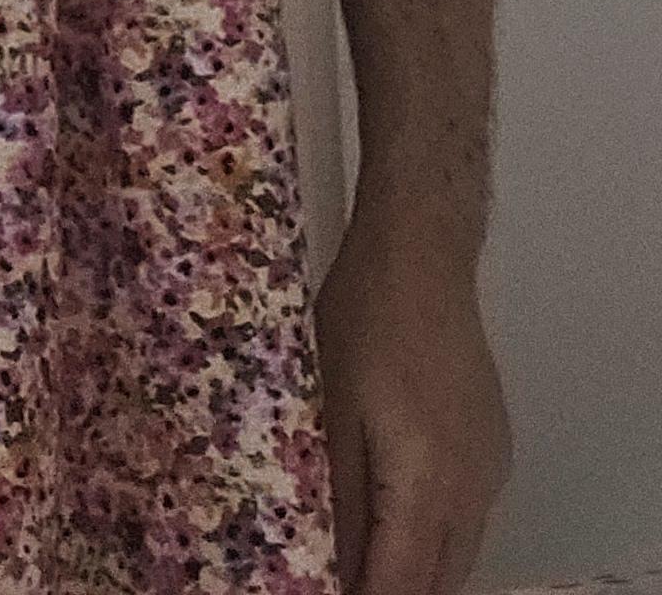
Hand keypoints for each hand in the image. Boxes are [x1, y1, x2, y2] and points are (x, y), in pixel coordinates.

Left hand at [313, 219, 513, 594]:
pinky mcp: (493, 445)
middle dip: (392, 589)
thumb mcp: (330, 409)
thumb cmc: (364, 320)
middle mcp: (473, 488)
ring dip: (414, 566)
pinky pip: (467, 514)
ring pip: (457, 550)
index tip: (324, 591)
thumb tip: (333, 565)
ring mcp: (490, 467)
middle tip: (335, 577)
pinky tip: (395, 515)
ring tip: (359, 556)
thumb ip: (339, 498)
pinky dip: (433, 532)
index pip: (404, 585)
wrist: (421, 255)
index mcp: (428, 484)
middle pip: (439, 580)